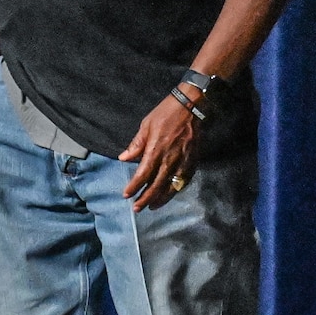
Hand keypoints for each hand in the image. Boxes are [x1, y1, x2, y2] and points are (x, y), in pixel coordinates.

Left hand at [119, 94, 197, 211]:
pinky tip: (170, 194)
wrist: (192, 106)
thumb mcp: (146, 125)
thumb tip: (123, 158)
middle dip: (145, 199)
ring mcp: (182, 162)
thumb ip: (136, 144)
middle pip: (156, 186)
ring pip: (171, 187)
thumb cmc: (166, 113)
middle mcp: (169, 160)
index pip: (142, 175)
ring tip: (152, 206)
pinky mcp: (192, 161)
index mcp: (155, 150)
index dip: (134, 187)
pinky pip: (184, 181)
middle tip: (137, 208)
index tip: (126, 195)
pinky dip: (176, 190)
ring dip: (160, 199)